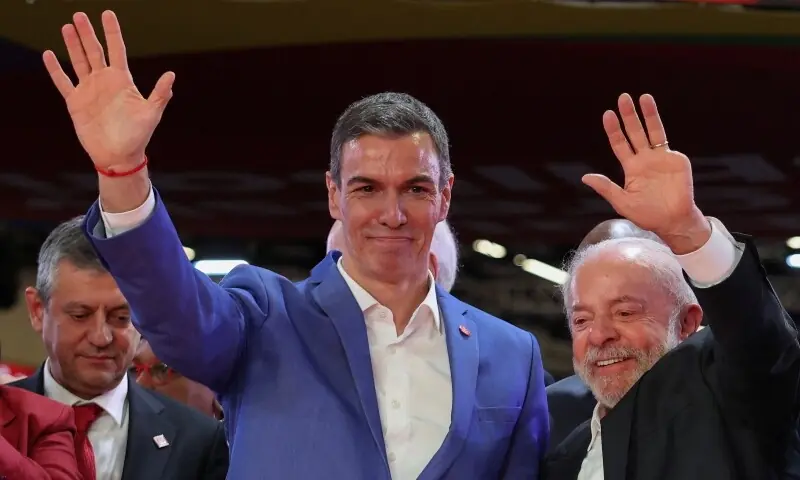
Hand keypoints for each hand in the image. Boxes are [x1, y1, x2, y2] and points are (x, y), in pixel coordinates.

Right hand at [43, 11, 173, 170]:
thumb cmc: (138, 136)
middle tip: (79, 14)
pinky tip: (49, 55)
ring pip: (78, 61)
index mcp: (122, 80)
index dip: (112, 32)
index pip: (116, 50)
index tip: (107, 14)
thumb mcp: (151, 113)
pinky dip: (56, 69)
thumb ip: (160, 94)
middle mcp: (104, 81)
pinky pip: (63, 82)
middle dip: (87, 33)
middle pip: (94, 51)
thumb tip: (171, 75)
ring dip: (72, 45)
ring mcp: (89, 90)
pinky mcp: (75, 102)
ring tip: (66, 27)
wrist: (119, 156)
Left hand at [583, 93, 707, 246]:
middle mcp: (644, 159)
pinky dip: (660, 132)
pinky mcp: (676, 160)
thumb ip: (606, 188)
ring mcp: (661, 157)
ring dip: (648, 114)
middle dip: (629, 115)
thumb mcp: (622, 203)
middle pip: (635, 132)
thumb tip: (585, 177)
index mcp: (631, 168)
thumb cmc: (647, 214)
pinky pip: (667, 144)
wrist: (673, 220)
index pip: (620, 144)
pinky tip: (652, 119)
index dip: (614, 130)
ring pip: (653, 131)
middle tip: (623, 97)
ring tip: (644, 97)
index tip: (607, 114)